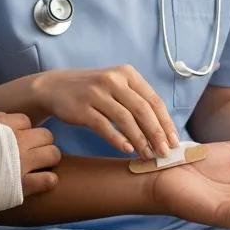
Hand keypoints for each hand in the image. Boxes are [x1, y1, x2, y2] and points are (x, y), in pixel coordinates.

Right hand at [0, 112, 60, 196]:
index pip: (26, 121)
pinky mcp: (22, 186)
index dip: (22, 131)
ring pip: (53, 154)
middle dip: (40, 144)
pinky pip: (50, 179)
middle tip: (30, 155)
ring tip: (37, 169)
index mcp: (2, 126)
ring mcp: (21, 163)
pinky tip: (37, 184)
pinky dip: (47, 181)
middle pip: (46, 136)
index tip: (14, 141)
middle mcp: (16, 141)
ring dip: (48, 161)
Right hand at [32, 66, 177, 158]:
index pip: (153, 100)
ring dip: (139, 140)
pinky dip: (117, 139)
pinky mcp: (82, 107)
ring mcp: (96, 93)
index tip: (174, 141)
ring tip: (147, 155)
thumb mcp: (117, 86)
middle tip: (164, 153)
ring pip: (125, 119)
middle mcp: (113, 80)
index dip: (166, 122)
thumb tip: (163, 130)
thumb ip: (137, 101)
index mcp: (127, 74)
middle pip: (142, 110)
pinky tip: (126, 150)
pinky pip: (104, 126)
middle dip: (156, 134)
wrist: (55, 87)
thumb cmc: (93, 91)